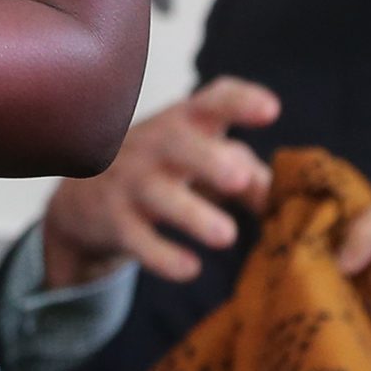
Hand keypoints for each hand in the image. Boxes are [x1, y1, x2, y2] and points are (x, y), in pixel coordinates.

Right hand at [39, 77, 280, 287]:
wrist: (84, 196)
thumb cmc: (163, 169)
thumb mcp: (200, 158)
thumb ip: (245, 172)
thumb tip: (287, 199)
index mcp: (184, 123)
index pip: (211, 101)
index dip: (240, 102)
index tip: (271, 110)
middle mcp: (154, 145)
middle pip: (177, 142)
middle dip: (208, 158)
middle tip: (239, 179)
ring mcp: (130, 182)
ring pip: (158, 195)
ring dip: (192, 214)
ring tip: (226, 235)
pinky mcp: (115, 222)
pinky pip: (137, 239)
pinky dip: (162, 256)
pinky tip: (189, 268)